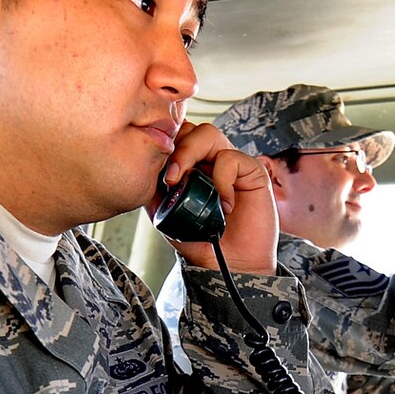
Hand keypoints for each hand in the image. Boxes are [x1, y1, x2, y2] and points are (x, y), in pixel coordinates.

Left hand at [157, 121, 278, 274]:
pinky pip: (231, 158)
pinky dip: (222, 180)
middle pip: (190, 128)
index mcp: (192, 166)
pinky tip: (224, 204)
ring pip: (208, 134)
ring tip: (186, 182)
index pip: (176, 137)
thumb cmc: (204, 242)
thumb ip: (155, 194)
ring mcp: (232, 163)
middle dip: (175, 147)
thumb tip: (142, 173)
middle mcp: (211, 159)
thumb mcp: (168, 217)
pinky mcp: (252, 171)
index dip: (163, 145)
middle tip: (170, 176)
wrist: (230, 265)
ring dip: (191, 154)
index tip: (154, 171)